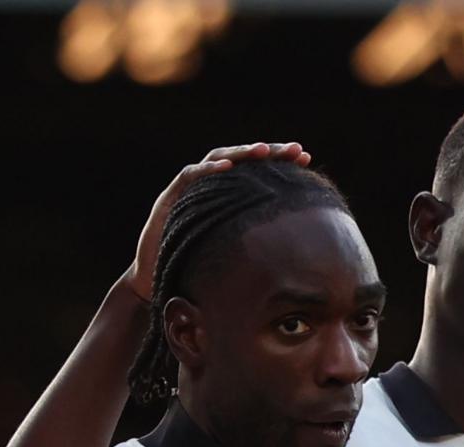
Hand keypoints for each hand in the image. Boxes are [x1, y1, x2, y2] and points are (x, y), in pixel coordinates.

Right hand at [132, 143, 308, 298]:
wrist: (156, 281)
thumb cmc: (198, 267)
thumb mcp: (234, 253)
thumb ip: (256, 241)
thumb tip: (299, 247)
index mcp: (226, 196)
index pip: (256, 171)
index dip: (280, 163)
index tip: (307, 159)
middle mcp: (209, 186)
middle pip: (242, 159)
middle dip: (269, 151)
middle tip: (296, 149)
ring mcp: (189, 189)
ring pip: (217, 159)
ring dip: (241, 153)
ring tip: (263, 150)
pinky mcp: (170, 197)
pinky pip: (190, 177)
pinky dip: (207, 170)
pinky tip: (226, 167)